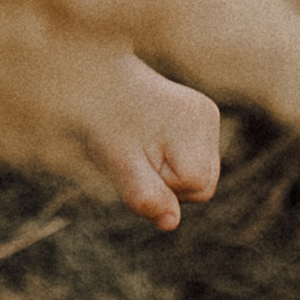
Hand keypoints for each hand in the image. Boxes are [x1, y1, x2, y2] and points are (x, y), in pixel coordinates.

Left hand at [85, 54, 221, 230]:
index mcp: (195, 122)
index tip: (136, 158)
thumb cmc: (101, 119)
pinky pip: (190, 159)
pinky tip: (145, 137)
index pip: (196, 187)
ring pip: (198, 175)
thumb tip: (171, 223)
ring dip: (166, 171)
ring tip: (136, 143)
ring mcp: (204, 113)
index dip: (163, 185)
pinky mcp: (196, 114)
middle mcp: (207, 115)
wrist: (92, 76)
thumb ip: (145, 194)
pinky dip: (168, 159)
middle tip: (133, 153)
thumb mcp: (118, 162)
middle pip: (202, 185)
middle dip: (166, 181)